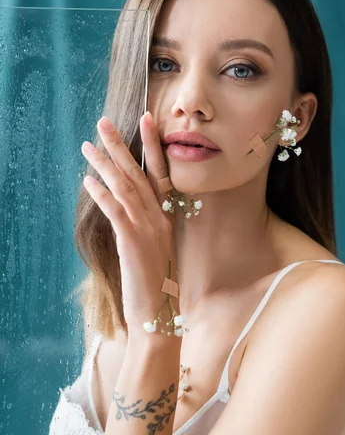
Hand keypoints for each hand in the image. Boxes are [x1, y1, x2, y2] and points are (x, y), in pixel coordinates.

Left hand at [81, 112, 177, 336]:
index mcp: (166, 217)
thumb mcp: (154, 248)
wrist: (159, 315)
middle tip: (103, 122)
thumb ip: (145, 224)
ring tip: (87, 145)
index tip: (146, 119)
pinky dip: (102, 194)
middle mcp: (159, 217)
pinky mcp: (133, 242)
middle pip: (139, 173)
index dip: (152, 145)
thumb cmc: (155, 283)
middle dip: (121, 145)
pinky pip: (116, 211)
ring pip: (126, 187)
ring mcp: (148, 228)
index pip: (160, 172)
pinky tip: (87, 180)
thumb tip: (126, 207)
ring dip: (105, 164)